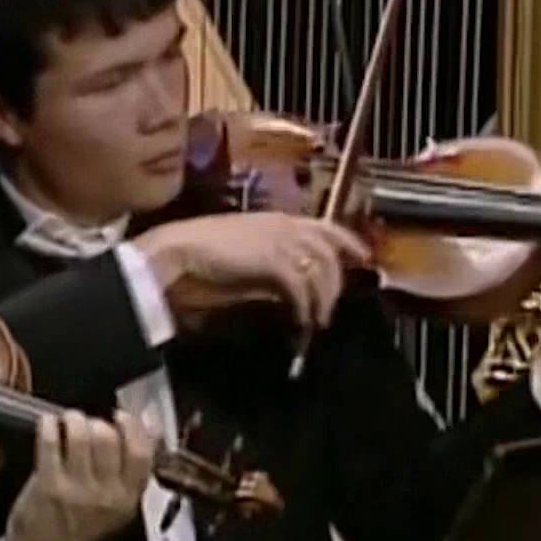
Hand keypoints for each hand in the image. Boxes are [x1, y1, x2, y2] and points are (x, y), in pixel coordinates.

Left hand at [0, 410, 152, 540]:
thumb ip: (133, 467)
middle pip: (108, 437)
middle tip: (87, 425)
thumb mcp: (117, 503)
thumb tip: (149, 423)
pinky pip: (50, 439)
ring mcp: (76, 489)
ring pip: (80, 434)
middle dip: (96, 422)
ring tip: (68, 424)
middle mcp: (106, 495)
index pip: (141, 453)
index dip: (132, 426)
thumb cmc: (81, 524)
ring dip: (72, 420)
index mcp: (128, 498)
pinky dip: (48, 424)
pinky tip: (49, 426)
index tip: (120, 416)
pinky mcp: (48, 484)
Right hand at [135, 211, 371, 330]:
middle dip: (335, 283)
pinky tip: (300, 321)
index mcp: (277, 219)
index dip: (348, 242)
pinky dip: (304, 307)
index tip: (362, 258)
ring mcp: (280, 242)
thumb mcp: (243, 250)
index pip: (325, 226)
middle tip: (329, 308)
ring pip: (320, 271)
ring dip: (322, 299)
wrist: (177, 252)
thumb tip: (286, 280)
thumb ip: (268, 258)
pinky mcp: (273, 262)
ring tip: (315, 321)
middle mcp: (284, 226)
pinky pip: (301, 287)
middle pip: (329, 252)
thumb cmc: (199, 252)